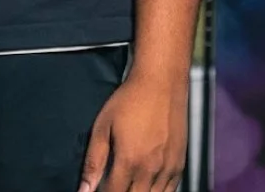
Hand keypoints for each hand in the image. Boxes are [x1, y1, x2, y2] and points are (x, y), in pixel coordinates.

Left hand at [78, 70, 188, 191]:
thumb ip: (94, 161)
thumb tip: (84, 189)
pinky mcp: (180, 165)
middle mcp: (151, 170)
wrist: (161, 83)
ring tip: (128, 184)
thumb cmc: (129, 100)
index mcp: (129, 160)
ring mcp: (169, 169)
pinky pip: (170, 191)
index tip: (98, 190)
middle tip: (113, 184)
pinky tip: (146, 185)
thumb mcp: (103, 126)